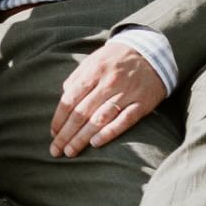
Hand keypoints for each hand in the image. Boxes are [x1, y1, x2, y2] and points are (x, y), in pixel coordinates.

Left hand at [49, 41, 166, 157]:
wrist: (152, 53)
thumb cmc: (116, 60)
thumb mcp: (93, 60)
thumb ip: (77, 78)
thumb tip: (64, 97)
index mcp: (94, 71)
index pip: (70, 100)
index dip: (59, 119)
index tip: (53, 133)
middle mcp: (109, 83)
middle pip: (82, 113)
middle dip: (66, 134)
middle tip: (56, 150)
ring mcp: (126, 93)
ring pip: (100, 120)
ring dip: (82, 138)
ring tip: (71, 152)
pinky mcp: (142, 103)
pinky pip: (124, 121)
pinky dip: (109, 133)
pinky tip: (95, 143)